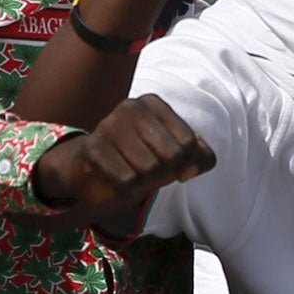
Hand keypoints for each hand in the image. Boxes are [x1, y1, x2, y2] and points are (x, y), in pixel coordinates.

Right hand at [30, 95, 214, 211]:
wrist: (93, 171)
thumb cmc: (142, 158)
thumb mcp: (178, 155)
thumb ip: (201, 158)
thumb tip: (187, 171)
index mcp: (153, 103)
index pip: (188, 143)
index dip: (182, 162)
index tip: (163, 159)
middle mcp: (131, 107)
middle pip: (170, 157)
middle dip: (162, 172)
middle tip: (144, 168)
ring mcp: (108, 125)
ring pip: (148, 170)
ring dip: (142, 182)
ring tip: (128, 171)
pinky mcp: (92, 150)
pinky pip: (126, 182)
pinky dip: (126, 190)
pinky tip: (115, 179)